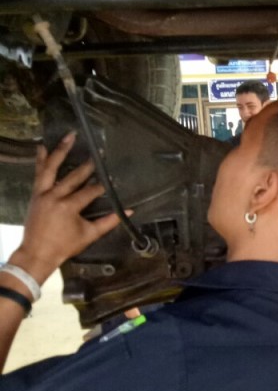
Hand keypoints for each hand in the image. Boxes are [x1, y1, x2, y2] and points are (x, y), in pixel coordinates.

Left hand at [11, 133, 122, 285]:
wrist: (37, 253)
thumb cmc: (64, 246)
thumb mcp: (89, 235)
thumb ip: (109, 222)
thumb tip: (128, 211)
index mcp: (68, 207)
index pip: (89, 192)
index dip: (101, 186)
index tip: (111, 179)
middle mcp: (54, 196)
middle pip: (73, 176)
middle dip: (88, 165)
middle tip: (98, 152)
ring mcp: (42, 193)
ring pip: (51, 167)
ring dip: (60, 151)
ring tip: (69, 136)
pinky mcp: (35, 194)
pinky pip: (38, 173)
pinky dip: (40, 160)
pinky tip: (42, 146)